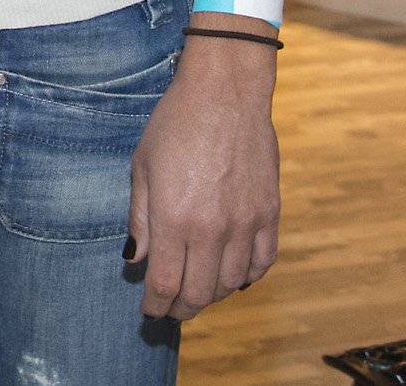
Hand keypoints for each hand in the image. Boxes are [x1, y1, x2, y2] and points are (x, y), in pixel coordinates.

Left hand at [126, 25, 281, 317]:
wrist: (225, 95)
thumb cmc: (175, 124)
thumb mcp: (142, 168)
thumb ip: (139, 218)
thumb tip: (135, 259)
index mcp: (173, 218)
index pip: (165, 282)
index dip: (155, 304)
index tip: (149, 311)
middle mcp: (212, 229)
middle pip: (199, 291)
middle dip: (181, 307)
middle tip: (170, 309)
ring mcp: (245, 224)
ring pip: (231, 282)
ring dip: (212, 295)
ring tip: (197, 292)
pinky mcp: (270, 214)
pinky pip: (262, 262)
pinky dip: (246, 276)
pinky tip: (232, 275)